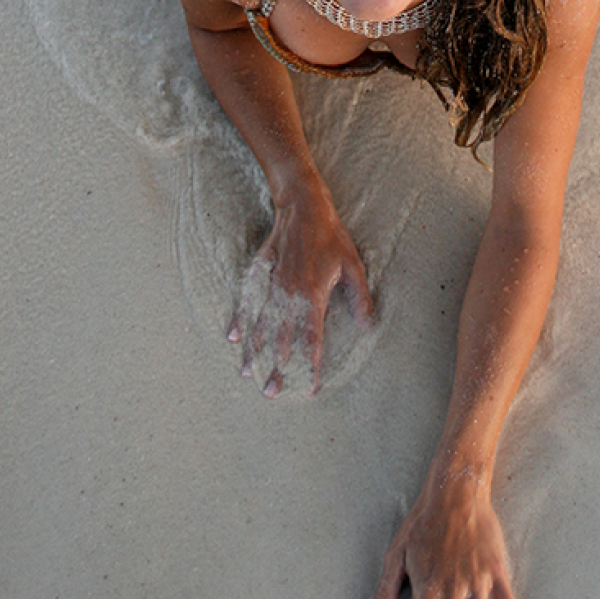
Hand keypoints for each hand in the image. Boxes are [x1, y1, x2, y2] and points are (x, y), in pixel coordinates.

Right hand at [228, 183, 372, 394]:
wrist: (304, 207)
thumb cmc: (332, 237)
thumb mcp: (353, 266)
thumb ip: (359, 297)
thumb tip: (366, 326)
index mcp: (313, 295)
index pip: (312, 339)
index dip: (310, 365)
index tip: (309, 386)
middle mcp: (290, 294)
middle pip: (281, 340)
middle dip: (277, 368)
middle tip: (270, 392)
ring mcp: (272, 284)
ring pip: (262, 324)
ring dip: (255, 351)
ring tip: (247, 374)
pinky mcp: (261, 273)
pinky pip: (248, 301)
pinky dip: (241, 319)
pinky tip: (233, 337)